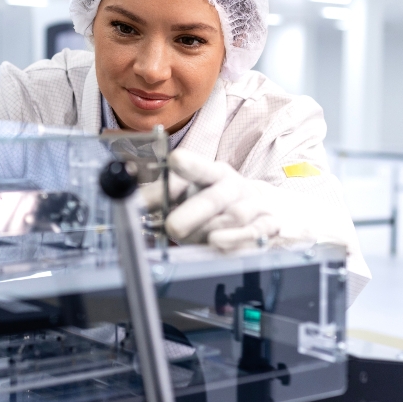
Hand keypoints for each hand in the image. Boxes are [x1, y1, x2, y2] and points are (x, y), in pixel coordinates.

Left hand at [162, 149, 308, 250]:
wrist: (269, 210)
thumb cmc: (220, 203)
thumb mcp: (192, 194)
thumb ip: (163, 197)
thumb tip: (133, 200)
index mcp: (213, 174)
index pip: (199, 168)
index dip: (188, 165)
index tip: (175, 160)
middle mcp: (234, 187)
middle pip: (215, 196)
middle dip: (193, 212)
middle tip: (172, 227)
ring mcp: (253, 206)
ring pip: (233, 216)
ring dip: (209, 230)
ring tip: (192, 238)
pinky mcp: (268, 225)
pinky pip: (253, 232)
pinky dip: (234, 238)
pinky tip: (217, 241)